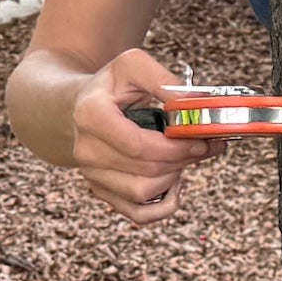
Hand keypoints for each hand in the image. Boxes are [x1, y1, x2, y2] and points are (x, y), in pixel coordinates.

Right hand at [72, 46, 224, 226]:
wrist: (79, 107)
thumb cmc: (111, 87)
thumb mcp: (133, 66)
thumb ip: (163, 80)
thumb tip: (194, 105)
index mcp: (90, 116)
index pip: (139, 145)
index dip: (176, 147)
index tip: (201, 139)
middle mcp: (86, 150)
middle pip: (145, 170)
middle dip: (182, 159)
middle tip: (202, 145)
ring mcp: (91, 175)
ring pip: (143, 193)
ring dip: (173, 177)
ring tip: (181, 156)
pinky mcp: (102, 192)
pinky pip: (138, 215)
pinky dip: (164, 205)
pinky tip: (172, 181)